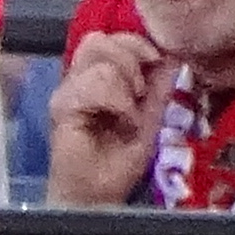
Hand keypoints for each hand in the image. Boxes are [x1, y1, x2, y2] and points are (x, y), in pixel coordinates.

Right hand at [43, 26, 159, 207]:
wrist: (96, 195)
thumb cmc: (118, 163)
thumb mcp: (152, 119)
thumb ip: (160, 89)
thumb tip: (173, 57)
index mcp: (98, 80)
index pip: (110, 39)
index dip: (135, 44)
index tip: (155, 63)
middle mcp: (77, 82)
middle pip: (98, 39)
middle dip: (130, 57)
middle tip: (141, 91)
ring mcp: (67, 94)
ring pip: (98, 57)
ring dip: (125, 82)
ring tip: (129, 111)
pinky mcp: (61, 108)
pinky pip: (94, 84)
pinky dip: (117, 101)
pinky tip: (121, 121)